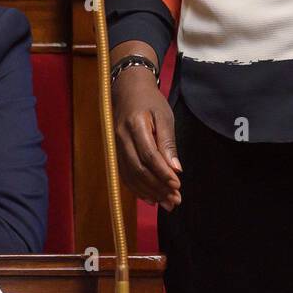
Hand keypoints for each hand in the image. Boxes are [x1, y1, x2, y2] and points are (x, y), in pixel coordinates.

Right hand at [113, 64, 181, 211]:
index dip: (163, 173)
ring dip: (149, 192)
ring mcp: (115, 146)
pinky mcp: (115, 152)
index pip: (149, 155)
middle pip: (139, 169)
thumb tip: (176, 170)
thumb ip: (168, 142)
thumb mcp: (164, 116)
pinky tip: (151, 197)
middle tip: (175, 200)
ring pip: (130, 175)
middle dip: (158, 187)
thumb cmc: (150, 101)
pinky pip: (124, 174)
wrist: (128, 89)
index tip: (177, 185)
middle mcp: (121, 137)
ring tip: (166, 203)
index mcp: (135, 125)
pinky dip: (137, 188)